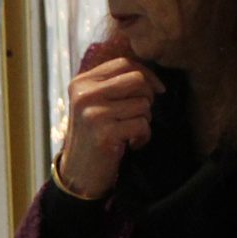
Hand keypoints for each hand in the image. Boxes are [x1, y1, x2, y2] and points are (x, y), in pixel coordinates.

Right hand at [56, 45, 160, 197]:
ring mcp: (93, 113)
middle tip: (141, 114)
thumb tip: (149, 75)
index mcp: (81, 83)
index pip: (123, 64)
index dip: (147, 74)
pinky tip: (132, 144)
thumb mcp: (95, 104)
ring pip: (142, 104)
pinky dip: (143, 136)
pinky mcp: (104, 133)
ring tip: (131, 132)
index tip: (158, 90)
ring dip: (144, 121)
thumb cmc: (93, 136)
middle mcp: (85, 95)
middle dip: (148, 97)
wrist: (78, 174)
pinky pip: (142, 125)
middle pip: (136, 80)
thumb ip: (113, 85)